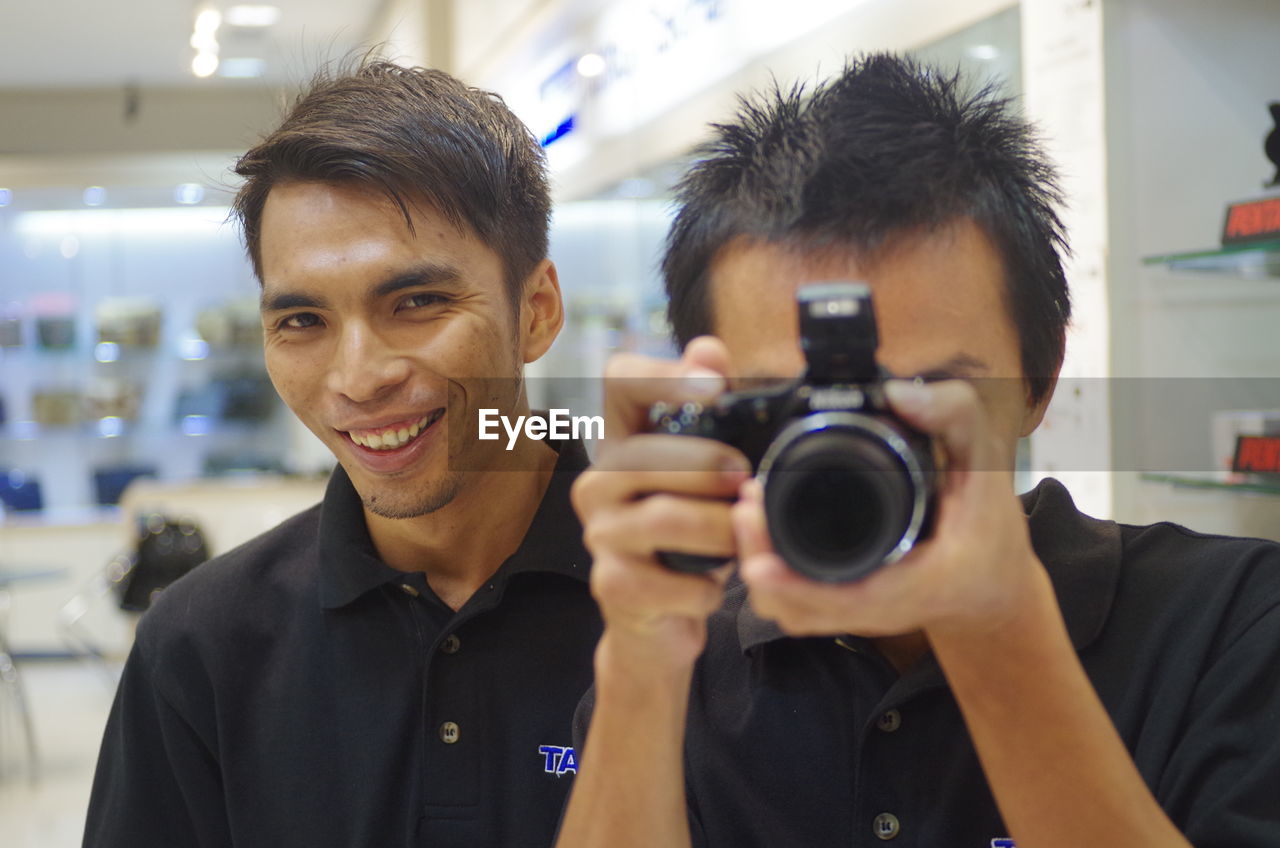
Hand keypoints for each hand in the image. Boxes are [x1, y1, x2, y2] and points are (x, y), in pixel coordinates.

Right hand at [572, 337, 746, 669]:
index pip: (621, 379)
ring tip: (743, 535)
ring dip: (718, 529)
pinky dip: (705, 586)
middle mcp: (598, 480)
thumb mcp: (701, 470)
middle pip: (645, 453)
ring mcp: (600, 533)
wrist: (658, 614)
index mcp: (623, 438)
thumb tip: (709, 348)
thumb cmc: (686, 533)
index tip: (715, 387)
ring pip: (663, 518)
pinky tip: (715, 585)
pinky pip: (669, 581)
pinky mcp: (610, 584)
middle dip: (707, 466)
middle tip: (746, 481)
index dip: (664, 374)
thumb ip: (709, 411)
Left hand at [733, 379, 1046, 641]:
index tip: (760, 565)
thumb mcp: (986, 461)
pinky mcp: (848, 613)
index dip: (803, 588)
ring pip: (794, 614)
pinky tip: (758, 543)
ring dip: (763, 574)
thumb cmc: (990, 526)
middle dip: (764, 565)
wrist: (992, 585)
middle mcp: (889, 607)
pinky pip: (799, 611)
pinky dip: (772, 586)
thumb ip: (951, 416)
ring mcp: (863, 615)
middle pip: (806, 610)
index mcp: (928, 581)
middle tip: (745, 510)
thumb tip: (897, 392)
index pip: (857, 598)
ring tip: (746, 518)